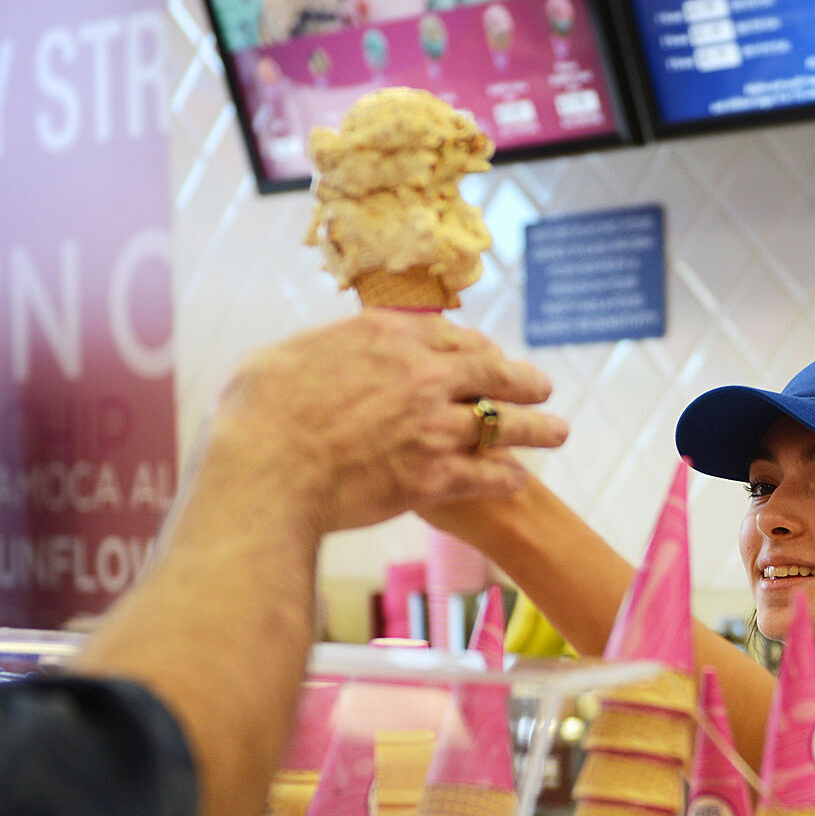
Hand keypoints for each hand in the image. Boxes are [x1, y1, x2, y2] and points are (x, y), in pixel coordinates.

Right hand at [202, 310, 566, 537]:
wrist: (266, 471)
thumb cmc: (256, 415)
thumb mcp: (284, 357)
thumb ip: (320, 353)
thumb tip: (315, 359)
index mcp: (386, 336)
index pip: (450, 335)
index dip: (476, 348)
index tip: (489, 356)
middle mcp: (422, 374)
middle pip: (492, 372)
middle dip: (522, 380)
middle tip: (542, 386)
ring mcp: (435, 426)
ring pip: (503, 425)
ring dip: (536, 429)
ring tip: (558, 432)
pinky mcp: (436, 475)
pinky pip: (487, 474)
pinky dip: (507, 477)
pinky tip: (518, 479)